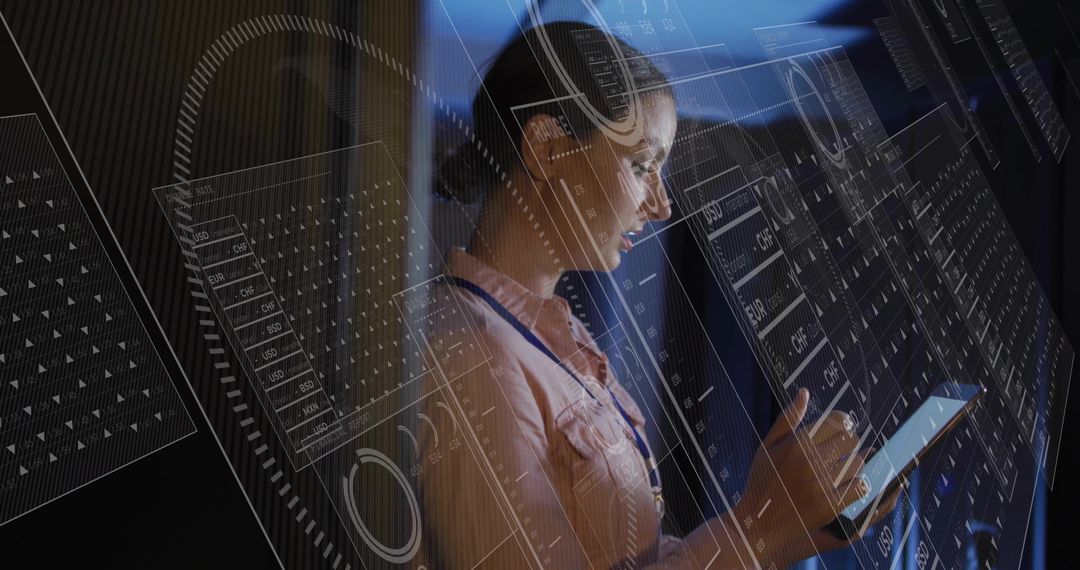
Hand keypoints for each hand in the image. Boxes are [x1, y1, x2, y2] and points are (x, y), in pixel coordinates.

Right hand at [730, 389, 893, 565]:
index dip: (843, 421)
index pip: (836, 421)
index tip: (842, 426)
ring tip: (845, 465)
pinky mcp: (832, 504)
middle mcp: (812, 461)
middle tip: (843, 447)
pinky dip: (859, 483)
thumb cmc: (762, 479)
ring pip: (857, 462)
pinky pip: (860, 487)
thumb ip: (788, 418)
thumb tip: (805, 392)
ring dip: (855, 461)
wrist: (759, 520)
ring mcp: (824, 484)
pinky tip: (850, 483)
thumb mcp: (768, 445)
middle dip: (850, 441)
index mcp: (798, 443)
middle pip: (850, 440)